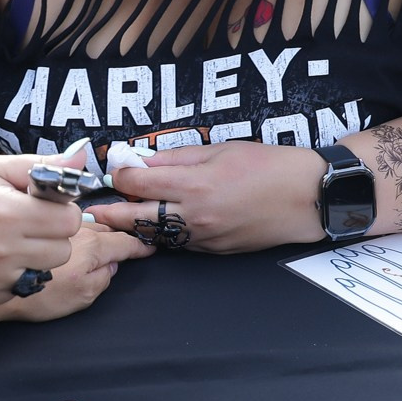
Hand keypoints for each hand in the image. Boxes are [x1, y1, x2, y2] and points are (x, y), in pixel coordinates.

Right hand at [0, 153, 85, 305]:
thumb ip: (43, 168)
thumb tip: (83, 161)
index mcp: (7, 213)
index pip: (70, 221)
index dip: (61, 211)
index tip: (42, 206)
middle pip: (62, 251)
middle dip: (52, 235)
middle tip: (26, 222)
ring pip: (44, 272)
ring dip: (35, 256)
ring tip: (10, 239)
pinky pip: (19, 288)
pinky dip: (13, 274)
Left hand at [0, 224, 153, 323]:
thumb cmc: (38, 297)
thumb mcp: (81, 296)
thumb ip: (102, 279)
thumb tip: (111, 267)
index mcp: (92, 246)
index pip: (123, 243)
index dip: (138, 246)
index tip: (148, 248)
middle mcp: (78, 229)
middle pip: (106, 229)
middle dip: (118, 235)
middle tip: (128, 244)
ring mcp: (59, 226)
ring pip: (86, 224)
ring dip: (96, 230)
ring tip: (102, 239)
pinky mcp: (40, 225)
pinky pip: (66, 224)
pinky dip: (74, 229)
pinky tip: (70, 238)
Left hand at [88, 140, 325, 253]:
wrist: (308, 199)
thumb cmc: (269, 166)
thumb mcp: (221, 149)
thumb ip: (179, 156)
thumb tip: (145, 159)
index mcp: (194, 185)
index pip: (138, 183)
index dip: (119, 175)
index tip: (112, 169)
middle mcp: (194, 216)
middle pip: (136, 219)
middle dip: (110, 213)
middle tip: (93, 209)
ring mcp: (204, 238)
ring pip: (155, 236)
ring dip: (135, 227)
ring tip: (118, 218)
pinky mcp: (215, 251)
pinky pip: (179, 244)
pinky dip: (164, 234)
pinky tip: (158, 225)